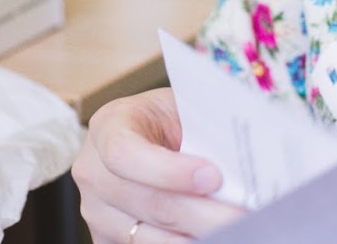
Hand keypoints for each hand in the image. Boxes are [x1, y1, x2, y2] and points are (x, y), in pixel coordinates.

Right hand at [73, 86, 245, 242]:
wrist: (148, 135)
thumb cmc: (169, 119)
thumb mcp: (181, 107)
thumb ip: (201, 126)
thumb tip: (240, 156)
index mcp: (108, 127)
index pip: (126, 154)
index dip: (169, 171)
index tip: (213, 177)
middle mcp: (93, 172)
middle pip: (147, 204)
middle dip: (202, 212)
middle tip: (243, 215)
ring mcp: (97, 212)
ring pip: (151, 238)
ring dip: (198, 235)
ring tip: (238, 229)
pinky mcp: (106, 240)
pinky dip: (186, 242)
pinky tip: (215, 237)